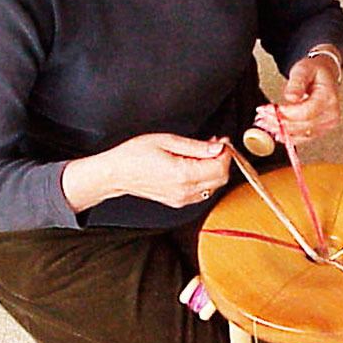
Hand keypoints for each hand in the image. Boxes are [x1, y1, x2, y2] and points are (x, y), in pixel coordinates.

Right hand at [61, 133, 230, 212]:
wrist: (116, 173)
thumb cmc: (134, 155)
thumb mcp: (167, 141)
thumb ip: (196, 146)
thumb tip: (218, 148)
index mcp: (183, 175)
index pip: (220, 167)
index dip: (226, 152)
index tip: (222, 141)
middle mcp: (185, 191)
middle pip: (220, 179)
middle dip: (222, 161)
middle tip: (215, 145)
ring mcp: (182, 199)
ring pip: (213, 186)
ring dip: (214, 169)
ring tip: (203, 153)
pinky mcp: (178, 201)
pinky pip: (202, 192)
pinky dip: (205, 178)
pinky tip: (195, 165)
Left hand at [253, 53, 340, 144]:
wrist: (325, 77)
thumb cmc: (315, 72)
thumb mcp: (303, 69)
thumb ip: (297, 82)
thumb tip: (291, 97)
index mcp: (328, 98)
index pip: (306, 112)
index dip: (286, 113)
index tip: (269, 109)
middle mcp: (331, 114)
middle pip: (302, 126)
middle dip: (279, 122)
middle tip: (262, 115)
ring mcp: (327, 124)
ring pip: (300, 134)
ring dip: (280, 130)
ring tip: (264, 122)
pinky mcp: (320, 131)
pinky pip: (301, 138)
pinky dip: (286, 136)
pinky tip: (274, 130)